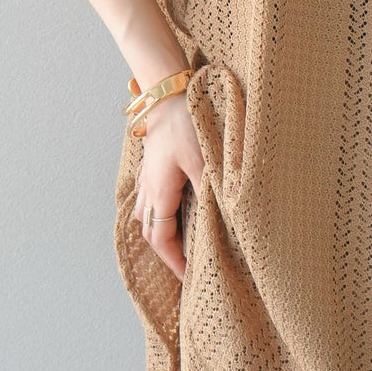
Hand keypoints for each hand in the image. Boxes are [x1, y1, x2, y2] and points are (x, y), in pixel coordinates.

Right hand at [131, 93, 206, 283]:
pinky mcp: (152, 165)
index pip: (163, 240)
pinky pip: (148, 198)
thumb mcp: (203, 157)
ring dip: (160, 233)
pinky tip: (173, 211)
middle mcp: (149, 189)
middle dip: (167, 253)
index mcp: (160, 192)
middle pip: (150, 232)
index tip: (190, 277)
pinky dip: (158, 214)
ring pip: (146, 215)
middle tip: (186, 267)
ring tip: (179, 245)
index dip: (176, 262)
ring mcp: (147, 177)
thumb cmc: (183, 124)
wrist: (165, 93)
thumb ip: (212, 187)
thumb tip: (225, 216)